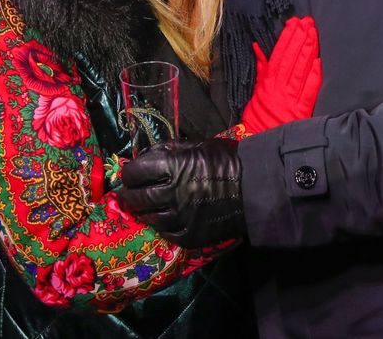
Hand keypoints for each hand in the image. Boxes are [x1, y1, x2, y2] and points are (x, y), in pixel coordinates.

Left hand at [117, 138, 244, 248]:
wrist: (256, 189)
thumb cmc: (227, 161)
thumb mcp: (197, 146)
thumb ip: (168, 149)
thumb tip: (143, 156)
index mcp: (174, 166)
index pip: (136, 172)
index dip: (128, 173)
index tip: (129, 174)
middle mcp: (173, 192)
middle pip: (137, 197)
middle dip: (128, 195)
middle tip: (126, 195)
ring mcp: (181, 217)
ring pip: (149, 217)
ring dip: (142, 212)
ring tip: (141, 208)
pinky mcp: (190, 236)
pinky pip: (166, 233)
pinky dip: (160, 226)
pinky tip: (161, 220)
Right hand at [242, 16, 321, 132]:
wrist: (261, 139)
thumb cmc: (259, 115)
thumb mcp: (257, 89)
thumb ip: (261, 68)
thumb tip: (257, 47)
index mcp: (268, 81)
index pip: (279, 54)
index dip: (287, 38)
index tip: (294, 23)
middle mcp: (279, 87)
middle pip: (291, 59)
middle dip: (300, 39)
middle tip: (308, 23)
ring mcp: (291, 97)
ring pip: (300, 70)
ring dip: (308, 50)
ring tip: (314, 34)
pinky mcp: (301, 109)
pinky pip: (308, 90)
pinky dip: (313, 76)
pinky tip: (318, 62)